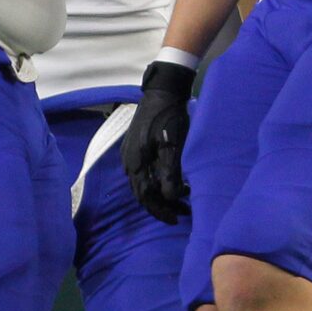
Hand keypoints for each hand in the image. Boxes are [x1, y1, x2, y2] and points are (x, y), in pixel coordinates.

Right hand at [121, 58, 195, 222]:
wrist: (162, 91)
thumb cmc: (169, 118)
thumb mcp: (172, 146)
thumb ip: (170, 173)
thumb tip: (171, 198)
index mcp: (135, 162)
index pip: (145, 196)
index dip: (160, 210)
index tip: (177, 218)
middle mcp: (128, 161)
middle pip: (142, 191)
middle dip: (162, 204)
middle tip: (183, 211)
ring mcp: (130, 152)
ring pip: (144, 182)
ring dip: (161, 192)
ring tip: (182, 195)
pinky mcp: (135, 145)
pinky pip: (144, 171)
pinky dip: (158, 179)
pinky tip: (172, 177)